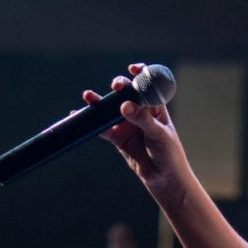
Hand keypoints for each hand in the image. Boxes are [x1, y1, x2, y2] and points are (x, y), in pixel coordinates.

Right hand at [90, 63, 191, 205]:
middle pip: (127, 93)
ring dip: (100, 102)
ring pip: (111, 109)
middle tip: (116, 87)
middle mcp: (140, 112)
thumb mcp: (158, 134)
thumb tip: (124, 105)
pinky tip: (78, 116)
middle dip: (120, 87)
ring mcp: (128, 124)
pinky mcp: (118, 138)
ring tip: (88, 96)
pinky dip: (92, 123)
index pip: (148, 85)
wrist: (164, 179)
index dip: (141, 74)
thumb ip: (142, 119)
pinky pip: (103, 128)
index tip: (133, 69)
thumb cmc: (169, 153)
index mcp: (155, 106)